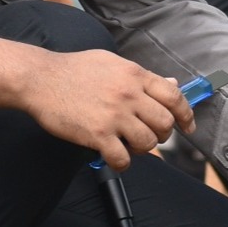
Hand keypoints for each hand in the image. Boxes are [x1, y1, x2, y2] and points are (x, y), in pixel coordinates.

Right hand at [28, 49, 190, 170]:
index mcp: (135, 75)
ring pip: (148, 143)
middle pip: (164, 123)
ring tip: (128, 145)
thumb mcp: (113, 63)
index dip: (186, 115)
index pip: (175, 97)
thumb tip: (172, 84)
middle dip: (162, 135)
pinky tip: (114, 157)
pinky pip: (123, 159)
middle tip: (149, 136)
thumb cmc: (74, 70)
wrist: (40, 79)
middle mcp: (129, 94)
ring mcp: (114, 115)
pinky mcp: (97, 134)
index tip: (187, 127)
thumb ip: (143, 76)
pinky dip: (122, 163)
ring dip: (142, 149)